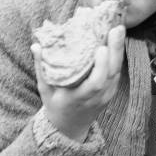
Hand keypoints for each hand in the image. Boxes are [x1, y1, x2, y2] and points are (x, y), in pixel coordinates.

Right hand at [32, 24, 125, 141]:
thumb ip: (40, 68)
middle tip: (115, 29)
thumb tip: (36, 45)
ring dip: (119, 49)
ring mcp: (106, 95)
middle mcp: (96, 97)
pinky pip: (117, 72)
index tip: (101, 48)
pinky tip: (117, 40)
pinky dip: (118, 55)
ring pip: (117, 71)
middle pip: (110, 74)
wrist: (69, 127)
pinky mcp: (111, 91)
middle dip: (115, 50)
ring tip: (118, 29)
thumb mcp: (44, 90)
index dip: (100, 66)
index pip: (95, 83)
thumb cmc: (55, 105)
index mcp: (79, 98)